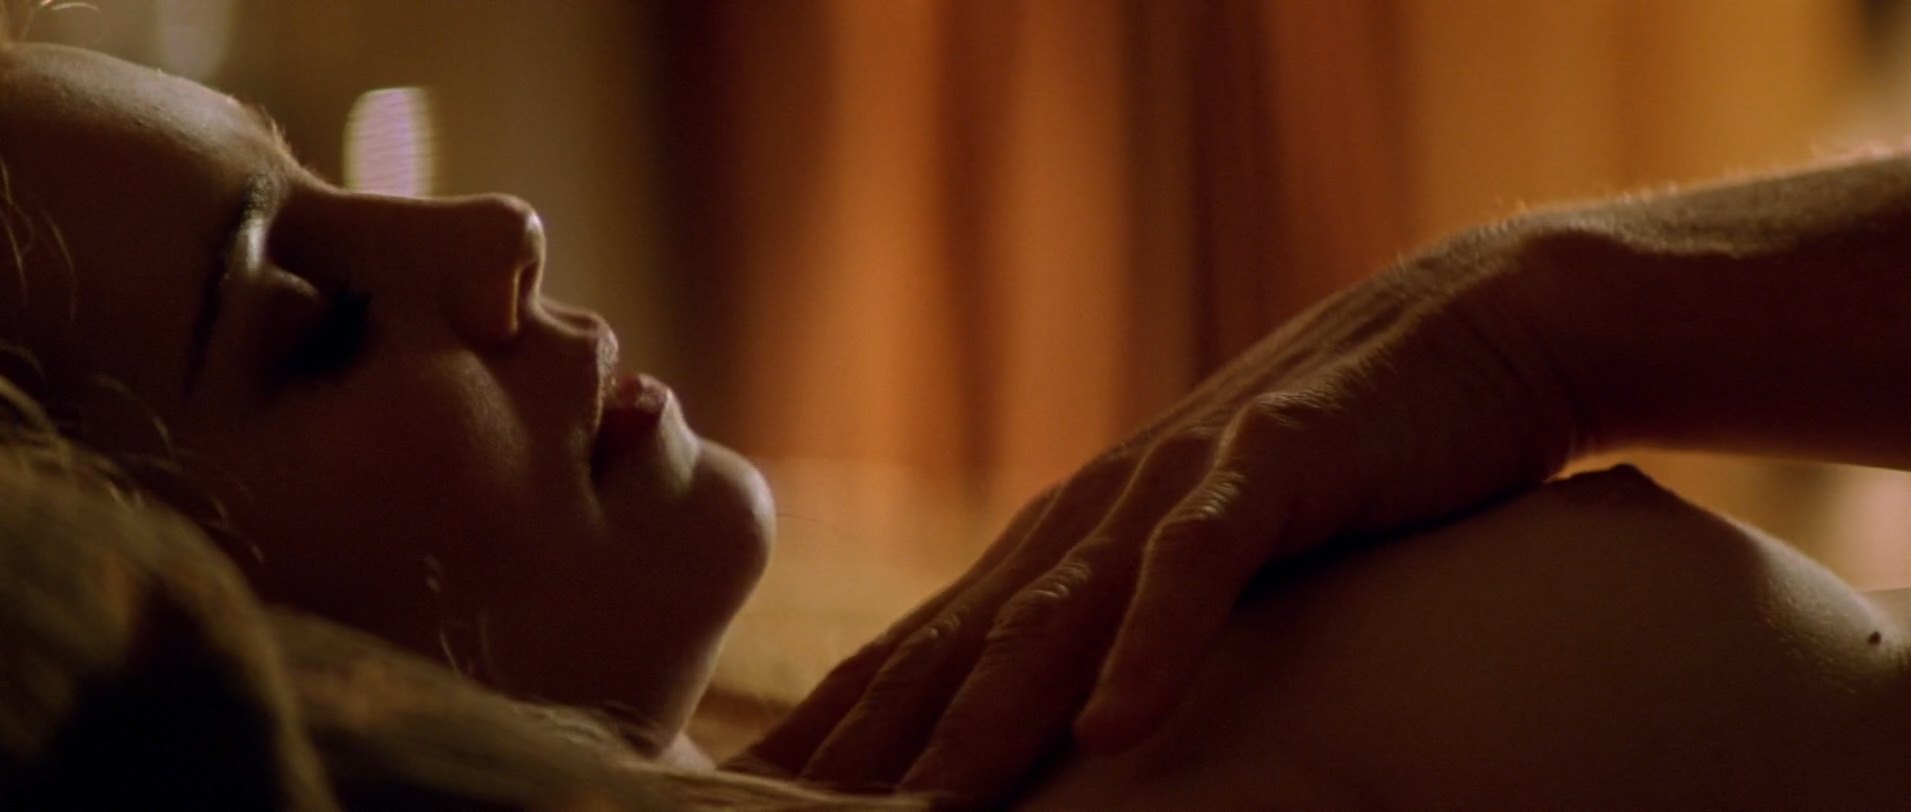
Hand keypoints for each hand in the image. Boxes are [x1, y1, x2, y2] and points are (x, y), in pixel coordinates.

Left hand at [727, 221, 1580, 803]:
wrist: (1471, 325)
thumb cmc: (1334, 460)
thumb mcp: (1205, 556)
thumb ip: (1122, 620)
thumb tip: (1065, 727)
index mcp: (1068, 538)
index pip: (923, 650)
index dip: (835, 731)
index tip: (754, 801)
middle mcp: (1096, 510)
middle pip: (955, 646)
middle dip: (864, 745)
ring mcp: (1180, 481)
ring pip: (1055, 613)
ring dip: (982, 717)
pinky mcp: (1279, 461)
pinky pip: (1205, 561)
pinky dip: (1155, 641)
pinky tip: (1115, 724)